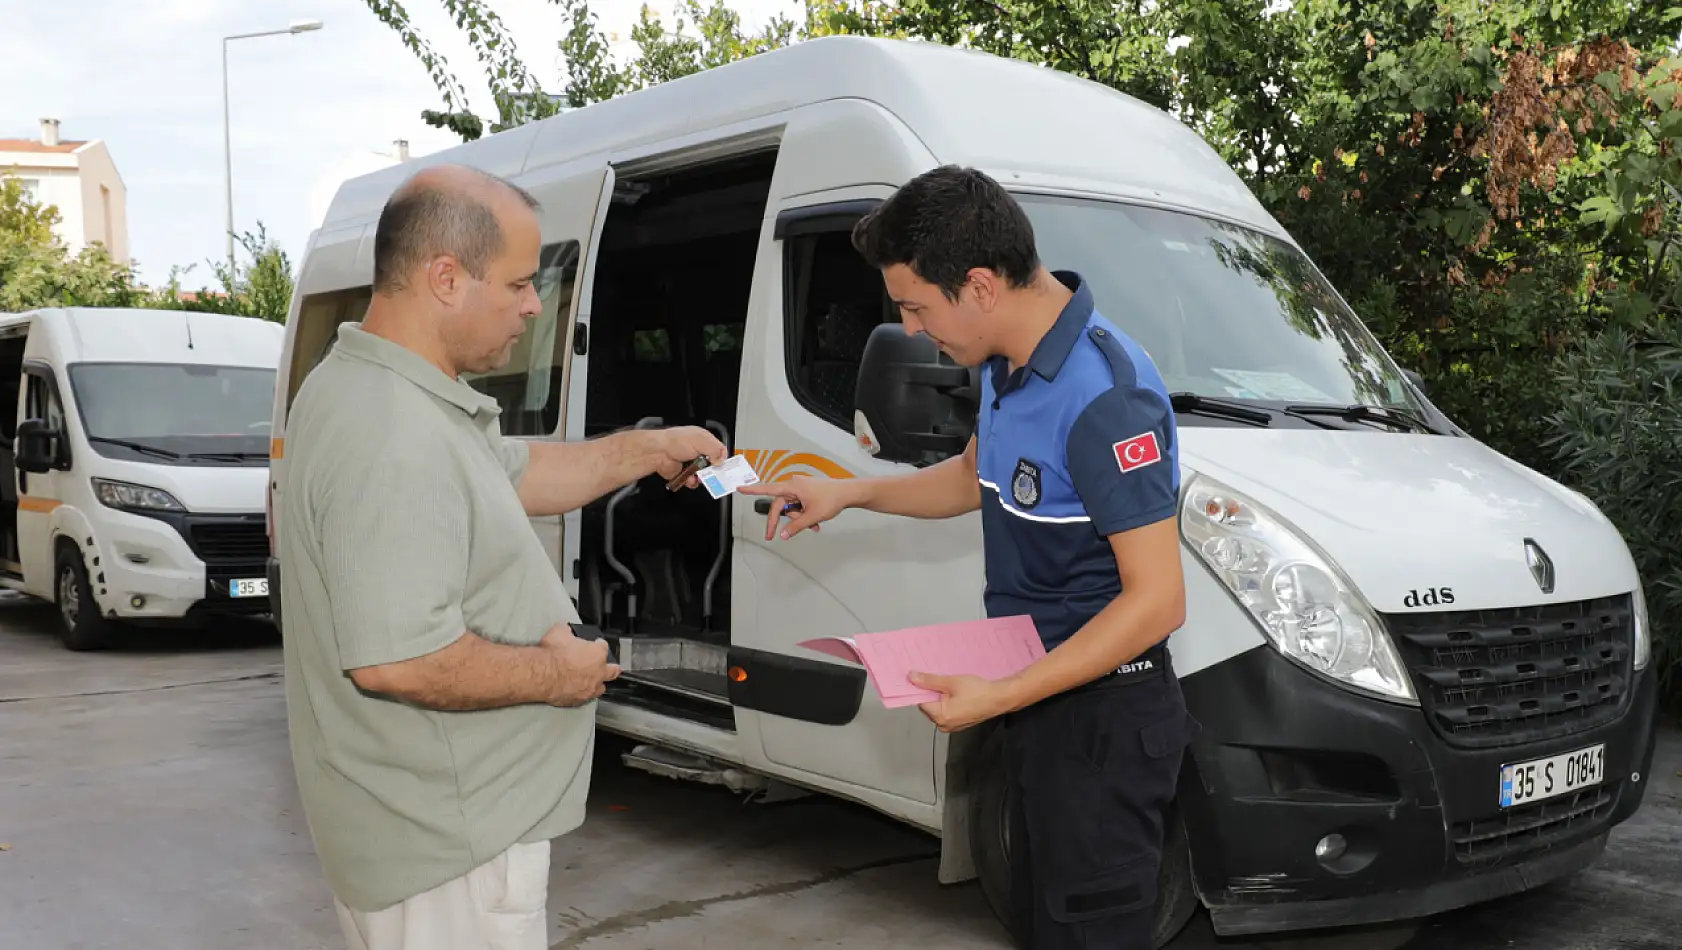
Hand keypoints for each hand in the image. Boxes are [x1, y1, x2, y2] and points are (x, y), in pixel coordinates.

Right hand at [539, 624, 620, 705]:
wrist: (542, 674)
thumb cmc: (553, 653)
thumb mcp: (559, 632)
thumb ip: (566, 631)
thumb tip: (565, 629)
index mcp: (597, 653)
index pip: (603, 647)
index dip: (599, 644)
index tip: (596, 644)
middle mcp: (598, 672)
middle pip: (613, 671)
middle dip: (611, 668)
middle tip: (609, 667)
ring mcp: (589, 688)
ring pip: (601, 688)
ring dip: (598, 684)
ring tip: (593, 682)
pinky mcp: (578, 700)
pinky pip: (584, 698)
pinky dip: (581, 694)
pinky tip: (576, 692)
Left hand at [650, 427, 727, 486]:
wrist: (658, 452)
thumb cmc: (675, 441)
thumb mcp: (701, 440)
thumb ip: (715, 449)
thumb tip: (722, 459)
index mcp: (703, 440)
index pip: (719, 450)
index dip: (722, 458)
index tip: (722, 465)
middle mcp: (698, 451)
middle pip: (713, 464)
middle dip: (713, 470)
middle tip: (712, 472)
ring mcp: (690, 463)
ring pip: (704, 474)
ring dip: (702, 477)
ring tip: (699, 475)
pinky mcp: (684, 473)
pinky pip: (693, 481)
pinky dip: (692, 482)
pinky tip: (690, 479)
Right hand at [737, 475, 856, 539]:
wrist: (848, 493)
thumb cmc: (832, 499)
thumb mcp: (812, 516)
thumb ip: (796, 526)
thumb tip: (783, 534)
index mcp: (792, 487)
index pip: (768, 490)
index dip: (752, 491)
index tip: (739, 488)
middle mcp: (794, 485)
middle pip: (780, 506)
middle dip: (783, 521)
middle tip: (771, 536)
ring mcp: (801, 488)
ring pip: (791, 508)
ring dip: (799, 519)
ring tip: (814, 526)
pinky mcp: (807, 492)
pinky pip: (799, 505)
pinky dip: (805, 515)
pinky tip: (815, 522)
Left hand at [910, 671, 1009, 732]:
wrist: (1000, 698)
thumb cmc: (977, 690)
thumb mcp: (951, 682)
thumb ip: (930, 680)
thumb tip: (911, 677)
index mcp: (940, 716)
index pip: (921, 702)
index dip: (922, 689)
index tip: (926, 679)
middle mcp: (944, 725)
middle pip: (929, 706)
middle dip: (933, 694)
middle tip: (944, 681)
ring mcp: (953, 726)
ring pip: (939, 709)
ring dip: (941, 697)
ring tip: (952, 686)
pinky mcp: (960, 724)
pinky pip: (948, 712)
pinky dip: (949, 703)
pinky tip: (958, 694)